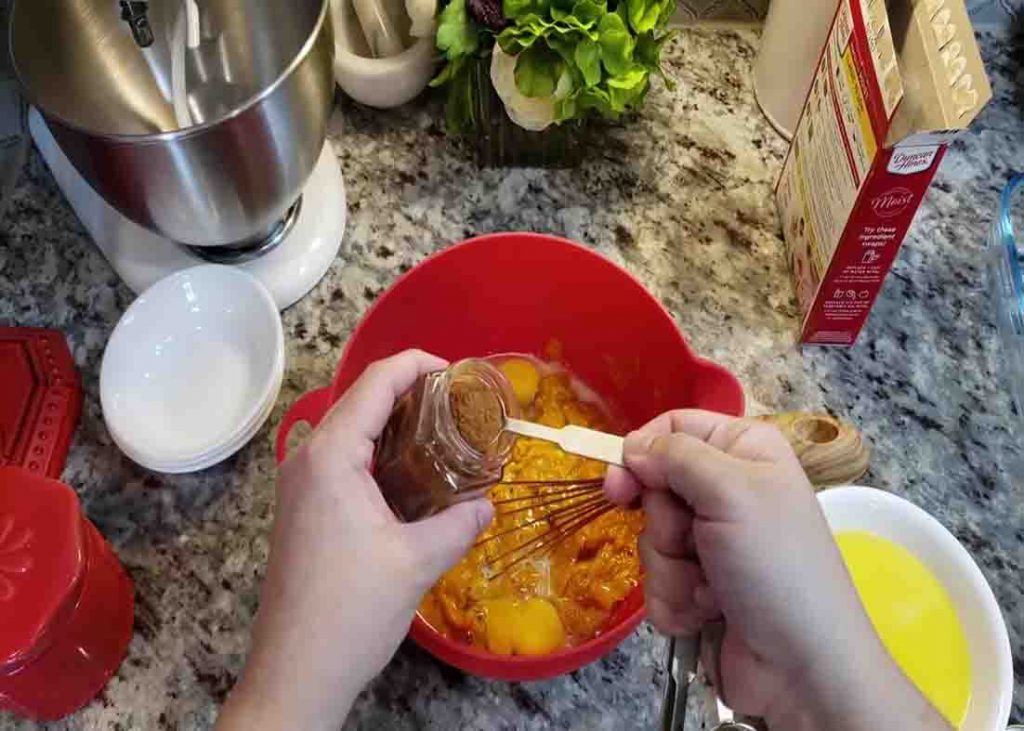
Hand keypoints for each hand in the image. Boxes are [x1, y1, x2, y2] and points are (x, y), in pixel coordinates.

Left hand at [218, 351, 493, 730]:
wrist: (296, 670)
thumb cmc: (351, 611)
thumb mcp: (418, 562)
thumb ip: (459, 523)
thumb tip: (487, 505)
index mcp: (332, 456)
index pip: (375, 383)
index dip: (417, 365)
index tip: (458, 372)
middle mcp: (307, 459)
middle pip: (360, 400)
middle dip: (409, 391)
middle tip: (460, 404)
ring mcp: (299, 484)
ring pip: (350, 430)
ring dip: (393, 422)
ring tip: (443, 432)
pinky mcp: (302, 508)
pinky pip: (342, 460)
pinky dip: (378, 452)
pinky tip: (412, 474)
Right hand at [604, 410, 949, 730]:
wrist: (802, 668)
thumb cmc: (776, 568)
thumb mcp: (732, 493)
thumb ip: (676, 457)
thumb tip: (632, 448)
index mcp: (744, 452)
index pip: (673, 427)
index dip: (642, 453)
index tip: (621, 484)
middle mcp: (728, 491)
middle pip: (655, 488)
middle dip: (665, 525)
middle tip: (694, 544)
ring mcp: (712, 543)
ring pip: (652, 540)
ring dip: (672, 571)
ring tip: (711, 591)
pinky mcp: (698, 587)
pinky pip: (657, 582)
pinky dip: (676, 601)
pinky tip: (708, 614)